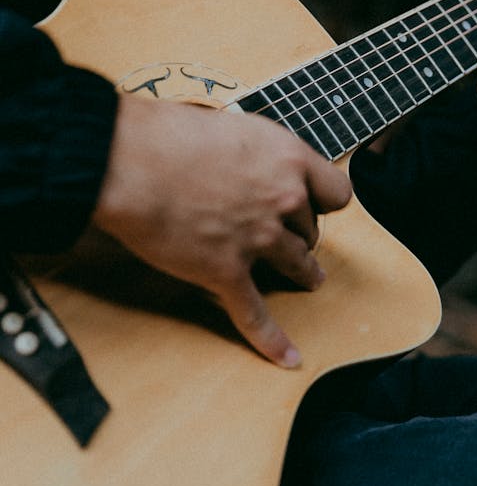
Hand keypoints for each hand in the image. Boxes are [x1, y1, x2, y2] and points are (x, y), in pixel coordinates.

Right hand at [92, 96, 350, 366]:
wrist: (132, 161)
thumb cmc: (170, 135)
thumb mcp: (233, 128)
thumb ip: (255, 153)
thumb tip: (251, 162)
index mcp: (288, 160)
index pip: (336, 191)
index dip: (323, 200)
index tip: (313, 203)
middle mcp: (283, 200)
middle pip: (310, 228)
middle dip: (300, 232)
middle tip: (285, 234)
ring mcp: (257, 239)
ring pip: (296, 264)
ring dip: (304, 273)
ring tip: (310, 279)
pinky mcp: (227, 272)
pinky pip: (256, 314)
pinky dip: (273, 340)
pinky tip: (288, 358)